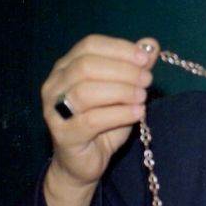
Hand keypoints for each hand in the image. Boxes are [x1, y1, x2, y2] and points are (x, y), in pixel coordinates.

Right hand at [42, 34, 159, 188]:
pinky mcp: (63, 135)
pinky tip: (138, 112)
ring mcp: (54, 110)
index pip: (90, 45)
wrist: (85, 161)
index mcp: (67, 66)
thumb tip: (150, 44)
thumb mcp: (123, 90)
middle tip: (147, 79)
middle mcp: (55, 85)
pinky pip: (91, 120)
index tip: (146, 58)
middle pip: (86, 66)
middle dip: (123, 70)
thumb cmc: (104, 121)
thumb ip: (134, 67)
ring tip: (142, 97)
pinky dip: (119, 113)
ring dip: (121, 91)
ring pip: (86, 92)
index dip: (119, 48)